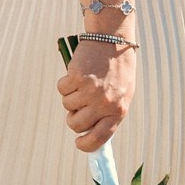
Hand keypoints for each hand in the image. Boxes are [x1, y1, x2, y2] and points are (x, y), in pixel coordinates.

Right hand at [58, 35, 134, 154]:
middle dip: (73, 116)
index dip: (85, 144)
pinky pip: (61, 89)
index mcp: (118, 111)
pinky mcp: (76, 78)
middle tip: (79, 104)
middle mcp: (104, 104)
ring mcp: (89, 91)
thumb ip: (109, 114)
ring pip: (67, 106)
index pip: (99, 139)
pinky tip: (78, 72)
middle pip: (76, 124)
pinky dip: (66, 82)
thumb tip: (92, 134)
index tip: (79, 142)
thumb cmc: (119, 69)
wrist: (113, 40)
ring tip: (84, 82)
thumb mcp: (123, 95)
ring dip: (71, 96)